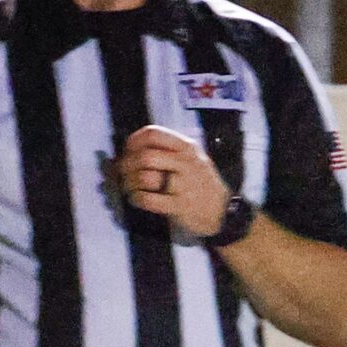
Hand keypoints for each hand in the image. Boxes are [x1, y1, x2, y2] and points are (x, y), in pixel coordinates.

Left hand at [115, 124, 231, 240]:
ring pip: (144, 177)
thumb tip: (131, 149)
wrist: (223, 212)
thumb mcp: (193, 159)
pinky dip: (136, 199)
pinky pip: (148, 199)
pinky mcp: (179, 206)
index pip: (153, 133)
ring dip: (129, 183)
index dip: (133, 141)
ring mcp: (184, 185)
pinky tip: (137, 199)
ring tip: (129, 187)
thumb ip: (168, 151)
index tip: (128, 151)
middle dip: (126, 164)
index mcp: (187, 147)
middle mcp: (186, 163)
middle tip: (122, 172)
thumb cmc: (201, 184)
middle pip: (145, 156)